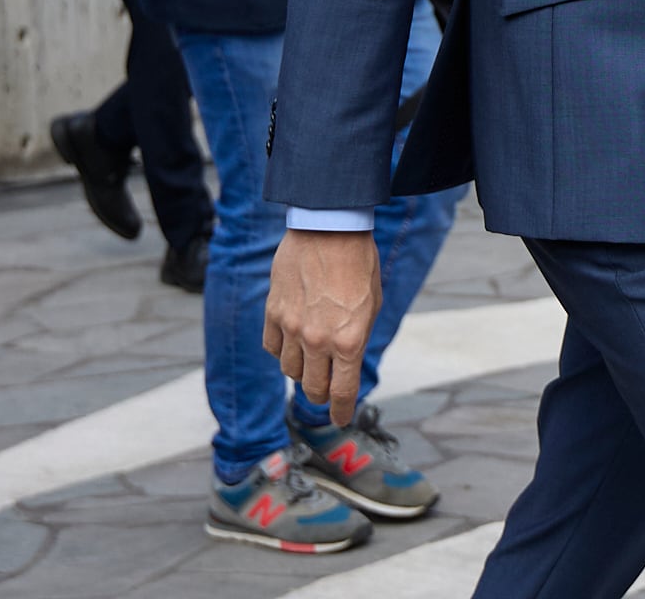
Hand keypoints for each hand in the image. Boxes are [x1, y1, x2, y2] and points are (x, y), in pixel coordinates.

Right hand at [263, 228, 380, 418]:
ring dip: (302, 372)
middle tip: (326, 393)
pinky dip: (282, 351)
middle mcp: (318, 340)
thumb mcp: (372, 304)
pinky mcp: (273, 313)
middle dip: (321, 395)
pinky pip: (272, 347)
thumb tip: (348, 362)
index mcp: (349, 340)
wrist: (329, 227)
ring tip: (310, 362)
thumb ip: (357, 337)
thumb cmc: (359, 262)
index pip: (342, 392)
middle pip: (312, 388)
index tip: (341, 418)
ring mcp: (292, 328)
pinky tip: (292, 343)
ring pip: (290, 370)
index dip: (342, 410)